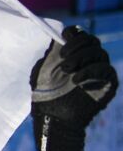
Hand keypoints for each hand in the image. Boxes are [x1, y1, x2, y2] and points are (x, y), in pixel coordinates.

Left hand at [31, 26, 117, 150]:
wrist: (54, 117)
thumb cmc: (45, 95)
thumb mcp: (43, 70)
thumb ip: (51, 53)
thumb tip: (56, 36)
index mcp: (72, 55)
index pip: (80, 35)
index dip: (73, 33)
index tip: (63, 37)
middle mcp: (88, 60)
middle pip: (92, 41)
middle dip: (77, 45)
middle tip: (64, 57)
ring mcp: (99, 71)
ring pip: (99, 53)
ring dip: (81, 57)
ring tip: (66, 70)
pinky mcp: (108, 83)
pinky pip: (104, 69)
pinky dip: (89, 71)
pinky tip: (75, 79)